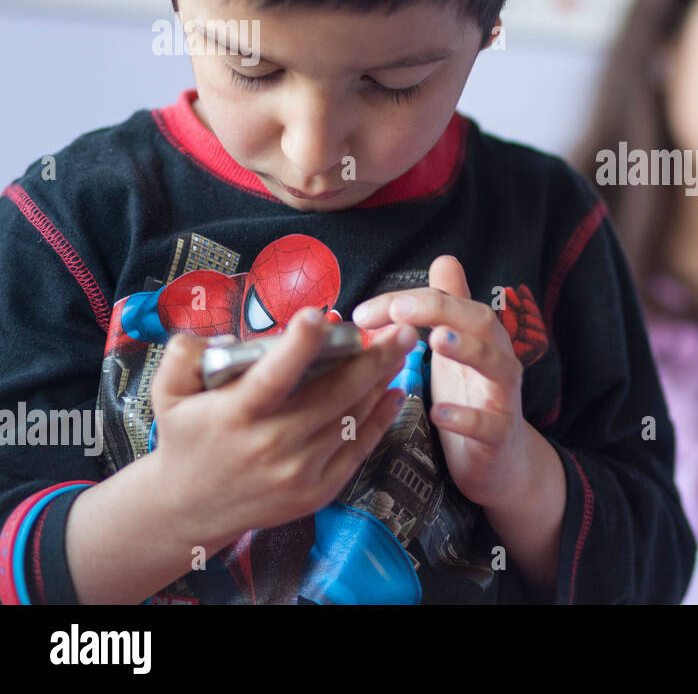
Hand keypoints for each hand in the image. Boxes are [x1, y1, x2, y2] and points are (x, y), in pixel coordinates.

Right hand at [149, 308, 415, 549]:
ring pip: (351, 418)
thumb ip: (184, 355)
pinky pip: (357, 448)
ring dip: (381, 382)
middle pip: (333, 394)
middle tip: (403, 329)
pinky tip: (394, 392)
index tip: (321, 315)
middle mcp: (271, 444)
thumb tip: (222, 335)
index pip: (273, 377)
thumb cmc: (185, 438)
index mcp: (236, 415)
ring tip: (402, 349)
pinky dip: (380, 419)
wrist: (189, 509)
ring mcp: (298, 471)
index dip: (298, 346)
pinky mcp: (317, 491)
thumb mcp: (167, 393)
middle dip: (374, 359)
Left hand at [351, 255, 530, 510]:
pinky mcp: (501, 434)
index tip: (364, 312)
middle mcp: (498, 358)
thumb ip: (451, 307)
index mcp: (481, 337)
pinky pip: (490, 423)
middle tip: (400, 310)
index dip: (410, 300)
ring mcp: (503, 396)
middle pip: (481, 322)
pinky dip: (466, 416)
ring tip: (435, 341)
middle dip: (442, 310)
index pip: (449, 304)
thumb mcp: (458, 349)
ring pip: (496, 365)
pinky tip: (440, 413)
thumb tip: (445, 259)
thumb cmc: (472, 397)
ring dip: (467, 350)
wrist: (502, 462)